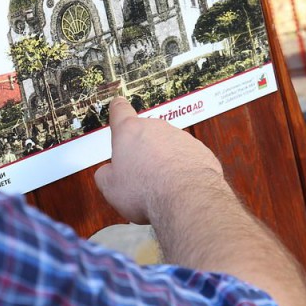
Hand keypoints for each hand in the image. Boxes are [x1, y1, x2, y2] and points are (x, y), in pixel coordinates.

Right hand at [94, 96, 224, 223]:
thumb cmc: (146, 191)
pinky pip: (187, 158)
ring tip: (160, 185)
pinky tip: (179, 186)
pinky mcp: (200, 150)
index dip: (118, 110)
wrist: (185, 199)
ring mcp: (181, 137)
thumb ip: (105, 174)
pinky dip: (183, 169)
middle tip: (139, 174)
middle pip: (146, 134)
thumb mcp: (110, 188)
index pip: (120, 111)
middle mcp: (156, 128)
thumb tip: (108, 173)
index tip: (118, 106)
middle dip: (142, 151)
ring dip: (164, 161)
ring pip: (168, 147)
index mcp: (130, 131)